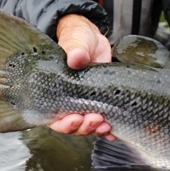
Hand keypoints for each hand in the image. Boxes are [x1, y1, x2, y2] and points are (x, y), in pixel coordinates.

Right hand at [48, 14, 114, 140]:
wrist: (93, 38)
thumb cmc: (77, 39)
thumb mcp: (74, 42)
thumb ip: (74, 50)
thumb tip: (77, 58)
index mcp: (55, 91)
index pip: (54, 117)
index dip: (64, 123)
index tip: (76, 118)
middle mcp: (69, 101)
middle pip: (72, 126)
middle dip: (84, 127)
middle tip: (96, 119)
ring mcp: (86, 103)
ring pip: (87, 126)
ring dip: (96, 129)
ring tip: (106, 125)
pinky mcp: (100, 102)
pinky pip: (102, 121)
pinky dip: (108, 130)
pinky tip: (114, 132)